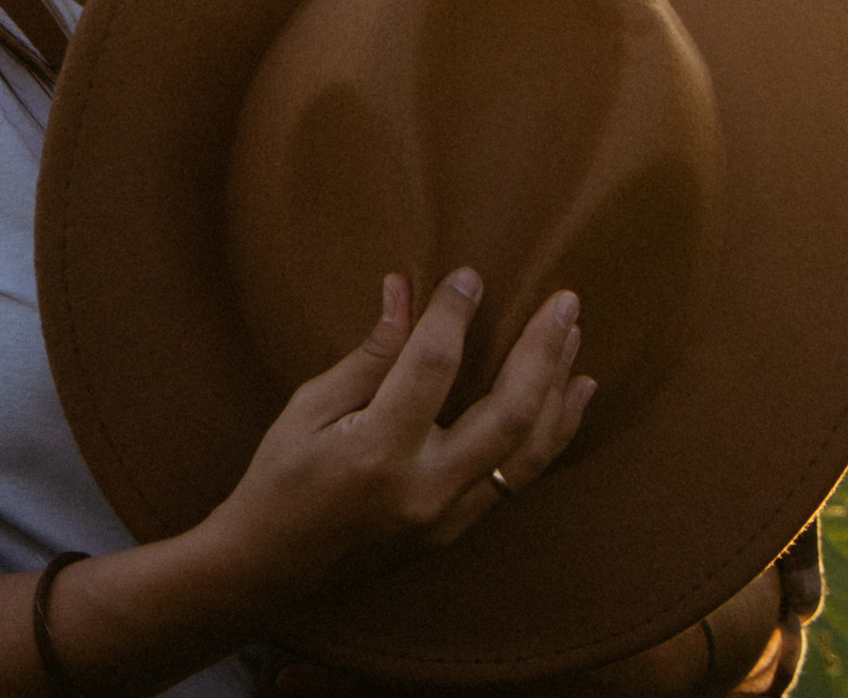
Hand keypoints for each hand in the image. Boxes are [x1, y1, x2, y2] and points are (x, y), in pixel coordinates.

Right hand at [195, 268, 594, 620]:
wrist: (273, 570)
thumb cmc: (279, 479)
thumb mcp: (309, 409)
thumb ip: (368, 355)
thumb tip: (403, 291)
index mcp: (377, 452)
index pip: (431, 367)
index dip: (453, 314)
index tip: (469, 277)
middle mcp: (424, 490)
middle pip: (507, 413)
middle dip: (541, 351)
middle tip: (563, 301)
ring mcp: (447, 517)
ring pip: (528, 452)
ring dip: (558, 390)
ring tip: (575, 338)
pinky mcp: (456, 530)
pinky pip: (518, 477)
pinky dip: (552, 434)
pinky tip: (572, 395)